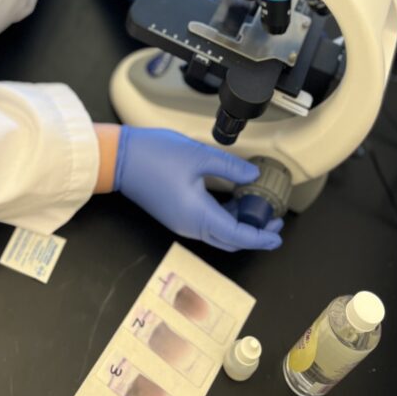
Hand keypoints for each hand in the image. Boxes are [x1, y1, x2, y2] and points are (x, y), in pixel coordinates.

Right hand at [113, 127, 283, 251]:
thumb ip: (230, 168)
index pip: (238, 235)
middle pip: (230, 239)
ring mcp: (181, 222)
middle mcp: (190, 226)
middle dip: (254, 233)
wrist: (118, 158)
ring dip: (239, 224)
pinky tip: (231, 199)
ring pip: (218, 233)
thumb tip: (252, 176)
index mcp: (198, 216)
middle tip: (273, 219)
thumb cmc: (154, 155)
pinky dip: (223, 218)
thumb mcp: (199, 156)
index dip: (261, 237)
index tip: (278, 234)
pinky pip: (206, 224)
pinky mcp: (175, 214)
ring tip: (255, 206)